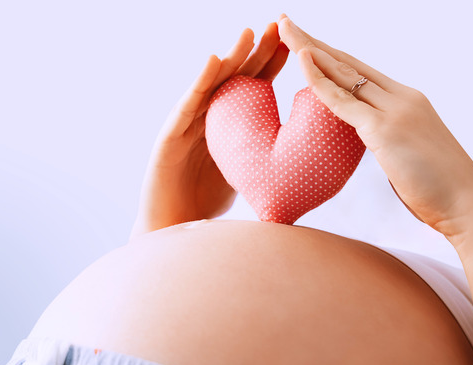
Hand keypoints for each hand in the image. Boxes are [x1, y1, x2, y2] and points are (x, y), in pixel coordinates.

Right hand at [130, 23, 288, 238]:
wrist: (172, 231)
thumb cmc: (205, 208)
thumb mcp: (245, 176)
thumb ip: (264, 159)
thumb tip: (304, 157)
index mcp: (226, 125)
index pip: (254, 87)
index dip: (273, 65)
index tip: (296, 42)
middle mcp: (205, 119)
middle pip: (234, 78)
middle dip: (256, 52)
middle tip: (277, 26)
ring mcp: (185, 126)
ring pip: (210, 86)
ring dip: (230, 57)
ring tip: (248, 34)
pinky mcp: (168, 138)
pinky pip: (186, 107)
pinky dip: (198, 84)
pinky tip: (212, 63)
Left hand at [277, 15, 472, 241]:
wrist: (468, 205)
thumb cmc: (438, 188)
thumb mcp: (407, 153)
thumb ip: (386, 139)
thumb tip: (372, 142)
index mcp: (405, 101)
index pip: (358, 70)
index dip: (329, 55)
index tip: (304, 42)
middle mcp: (400, 98)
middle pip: (347, 62)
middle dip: (313, 42)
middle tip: (285, 22)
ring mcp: (393, 111)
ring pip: (343, 73)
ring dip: (310, 50)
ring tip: (284, 29)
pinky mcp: (385, 129)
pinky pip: (343, 100)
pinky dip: (320, 80)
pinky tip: (302, 61)